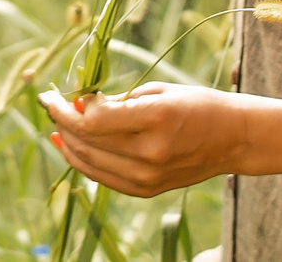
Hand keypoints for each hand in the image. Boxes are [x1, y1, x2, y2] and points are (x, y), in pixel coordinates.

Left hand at [38, 84, 248, 197]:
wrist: (233, 139)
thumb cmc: (196, 105)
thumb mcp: (156, 91)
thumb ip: (116, 101)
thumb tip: (77, 106)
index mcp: (156, 119)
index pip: (94, 120)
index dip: (69, 107)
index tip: (60, 93)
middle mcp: (150, 153)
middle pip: (86, 140)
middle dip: (60, 119)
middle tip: (48, 101)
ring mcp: (148, 177)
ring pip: (89, 162)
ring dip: (66, 140)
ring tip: (55, 122)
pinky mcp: (147, 190)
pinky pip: (102, 177)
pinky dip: (81, 161)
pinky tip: (69, 145)